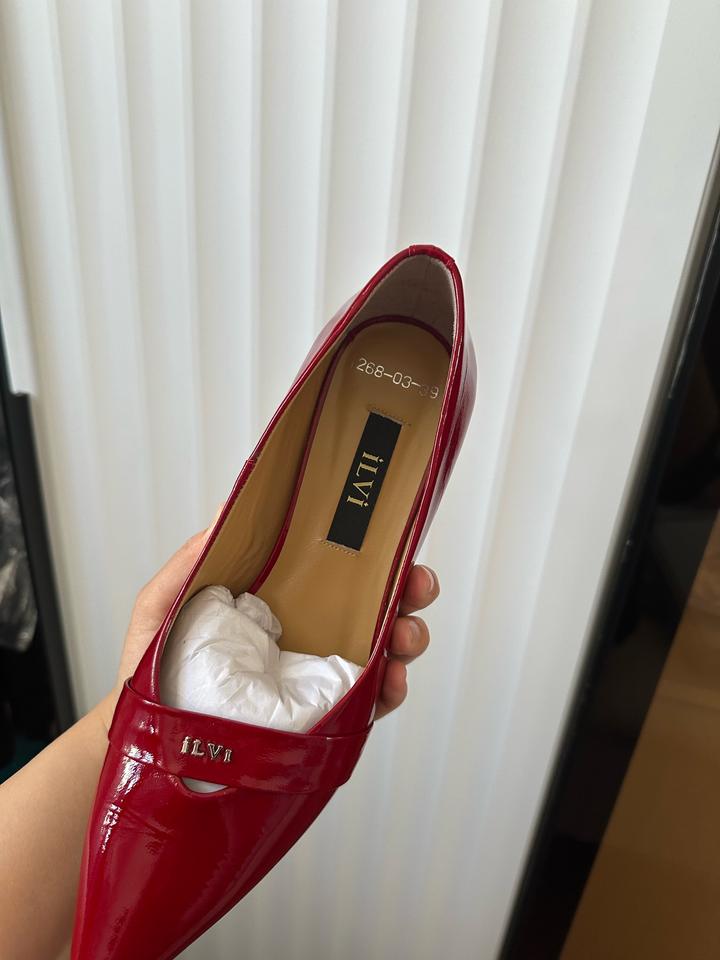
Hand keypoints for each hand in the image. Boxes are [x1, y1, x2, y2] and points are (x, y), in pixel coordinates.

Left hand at [102, 513, 437, 726]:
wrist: (152, 747)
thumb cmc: (153, 675)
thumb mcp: (161, 608)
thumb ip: (191, 565)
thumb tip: (228, 512)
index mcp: (279, 602)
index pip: (335, 572)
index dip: (371, 555)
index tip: (393, 542)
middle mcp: (308, 635)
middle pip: (372, 606)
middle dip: (406, 591)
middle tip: (417, 585)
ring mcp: (319, 678)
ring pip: (382, 650)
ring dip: (406, 637)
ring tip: (405, 638)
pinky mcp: (325, 719)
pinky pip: (369, 703)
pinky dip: (389, 691)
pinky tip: (389, 683)